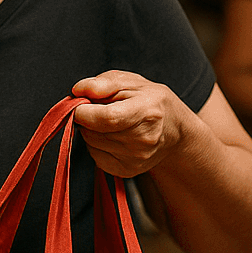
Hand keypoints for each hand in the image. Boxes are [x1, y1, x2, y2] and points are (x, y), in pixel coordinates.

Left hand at [69, 71, 194, 177]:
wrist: (173, 129)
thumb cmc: (149, 101)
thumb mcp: (131, 82)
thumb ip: (103, 83)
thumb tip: (78, 90)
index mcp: (147, 112)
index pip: (107, 118)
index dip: (84, 111)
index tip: (79, 104)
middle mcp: (143, 140)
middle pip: (94, 131)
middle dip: (86, 118)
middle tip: (98, 108)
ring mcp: (135, 159)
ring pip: (91, 143)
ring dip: (90, 130)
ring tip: (108, 121)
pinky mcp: (126, 171)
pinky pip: (95, 155)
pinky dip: (96, 144)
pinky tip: (111, 135)